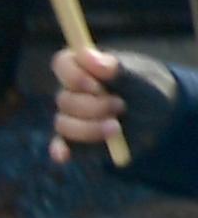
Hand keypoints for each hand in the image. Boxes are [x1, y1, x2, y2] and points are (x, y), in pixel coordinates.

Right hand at [53, 46, 153, 163]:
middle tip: (120, 106)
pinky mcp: (74, 141)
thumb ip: (117, 69)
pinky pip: (61, 146)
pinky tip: (64, 155)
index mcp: (81, 69)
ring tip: (116, 128)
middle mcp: (70, 92)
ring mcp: (70, 117)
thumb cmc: (146, 88)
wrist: (158, 113)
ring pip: (63, 124)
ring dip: (89, 128)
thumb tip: (98, 62)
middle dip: (93, 106)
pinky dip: (60, 150)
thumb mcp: (138, 77)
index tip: (97, 83)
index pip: (62, 64)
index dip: (74, 75)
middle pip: (64, 99)